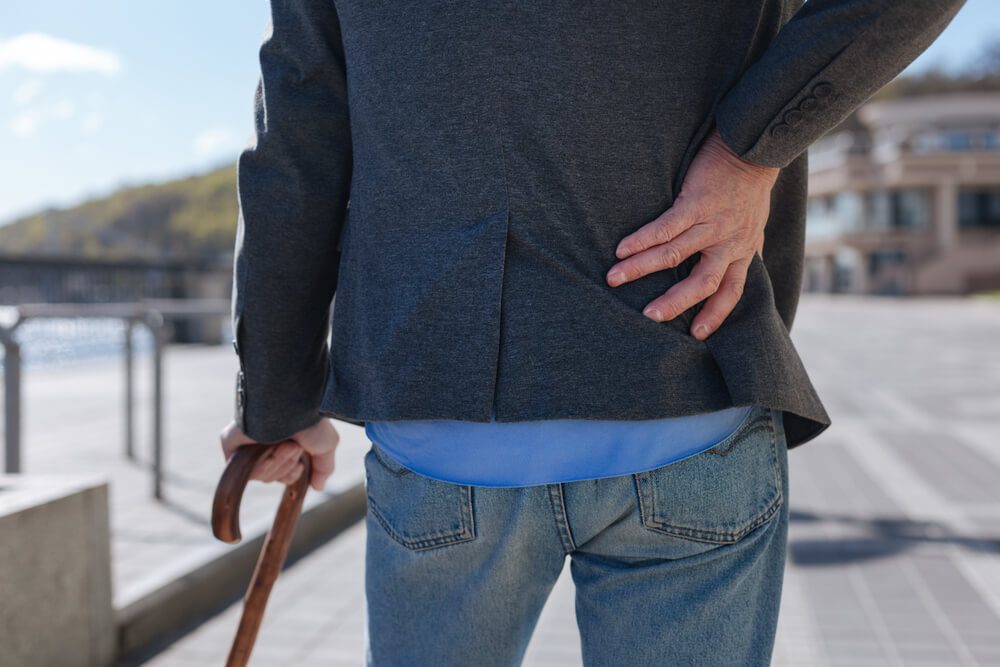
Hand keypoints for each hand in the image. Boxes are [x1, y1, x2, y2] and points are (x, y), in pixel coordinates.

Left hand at [219, 417, 338, 490]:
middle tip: (293, 446)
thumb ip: (323, 467)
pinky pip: (244, 471)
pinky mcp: (231, 444)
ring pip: (260, 475)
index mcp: (284, 442)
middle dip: (286, 465)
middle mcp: (265, 443)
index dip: (292, 474)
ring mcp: (248, 443)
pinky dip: (260, 465)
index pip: (284, 473)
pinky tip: (269, 448)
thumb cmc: (311, 421)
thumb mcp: (326, 445)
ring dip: (277, 463)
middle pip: (273, 476)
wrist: (293, 406)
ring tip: (284, 445)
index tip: (300, 465)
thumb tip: (318, 486)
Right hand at [605, 126, 779, 339]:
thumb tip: (748, 263)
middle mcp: (729, 242)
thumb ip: (746, 245)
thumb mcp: (755, 222)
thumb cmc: (751, 185)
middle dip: (674, 302)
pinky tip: (622, 249)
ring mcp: (712, 222)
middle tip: (648, 317)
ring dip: (642, 269)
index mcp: (743, 250)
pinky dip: (642, 239)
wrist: (755, 146)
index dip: (715, 314)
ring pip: (675, 254)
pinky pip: (666, 227)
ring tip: (615, 279)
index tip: (697, 334)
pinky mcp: (697, 201)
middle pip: (702, 282)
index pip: (731, 291)